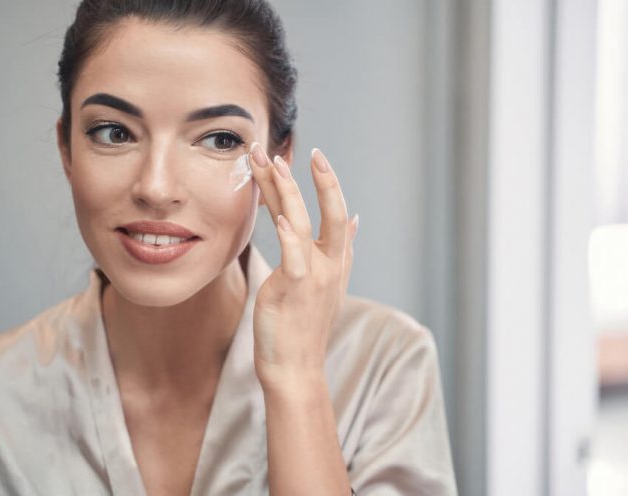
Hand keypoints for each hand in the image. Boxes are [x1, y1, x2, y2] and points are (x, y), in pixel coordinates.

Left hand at [248, 142, 358, 389]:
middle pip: (328, 212)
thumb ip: (341, 250)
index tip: (316, 157)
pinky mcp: (294, 289)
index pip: (337, 214)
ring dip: (287, 190)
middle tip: (298, 147)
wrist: (297, 369)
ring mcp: (315, 277)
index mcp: (337, 263)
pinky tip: (280, 215)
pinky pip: (293, 256)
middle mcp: (331, 266)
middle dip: (316, 178)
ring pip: (304, 224)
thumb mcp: (329, 286)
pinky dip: (289, 234)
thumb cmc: (305, 328)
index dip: (328, 184)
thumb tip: (356, 220)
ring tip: (272, 162)